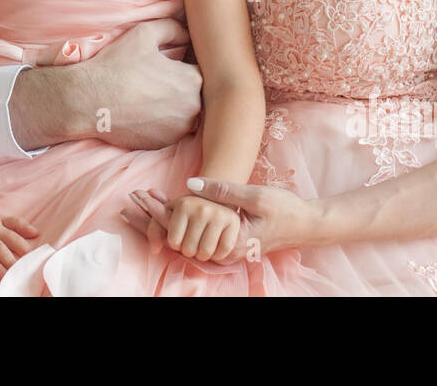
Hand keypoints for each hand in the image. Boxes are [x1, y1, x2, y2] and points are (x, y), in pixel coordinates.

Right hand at [80, 18, 202, 149]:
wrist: (89, 101)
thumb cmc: (116, 66)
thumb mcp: (144, 33)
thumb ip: (173, 28)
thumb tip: (187, 34)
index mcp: (192, 80)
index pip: (202, 71)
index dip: (187, 66)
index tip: (171, 66)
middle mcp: (193, 108)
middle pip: (197, 95)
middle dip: (182, 87)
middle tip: (159, 82)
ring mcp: (179, 129)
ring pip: (187, 114)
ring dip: (176, 107)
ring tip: (152, 97)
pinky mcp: (164, 143)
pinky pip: (172, 130)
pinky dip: (163, 123)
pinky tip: (145, 112)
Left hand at [121, 178, 317, 263]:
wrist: (305, 225)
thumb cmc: (284, 209)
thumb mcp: (255, 195)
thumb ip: (223, 191)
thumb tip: (190, 184)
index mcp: (227, 242)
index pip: (183, 231)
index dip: (158, 213)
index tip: (138, 198)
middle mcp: (223, 251)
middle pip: (177, 238)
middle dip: (154, 219)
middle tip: (130, 200)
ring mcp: (224, 251)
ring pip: (185, 239)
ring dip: (165, 222)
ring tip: (140, 204)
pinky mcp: (226, 246)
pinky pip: (196, 236)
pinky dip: (181, 224)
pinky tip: (168, 210)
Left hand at [163, 194, 240, 261]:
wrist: (224, 200)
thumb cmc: (193, 211)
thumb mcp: (174, 211)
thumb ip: (157, 215)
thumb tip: (144, 218)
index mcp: (183, 204)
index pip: (173, 241)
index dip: (176, 244)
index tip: (180, 236)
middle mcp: (201, 208)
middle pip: (188, 250)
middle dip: (190, 250)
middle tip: (194, 240)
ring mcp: (219, 215)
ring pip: (204, 253)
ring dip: (204, 254)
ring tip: (204, 243)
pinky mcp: (233, 223)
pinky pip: (222, 252)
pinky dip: (218, 255)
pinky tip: (216, 245)